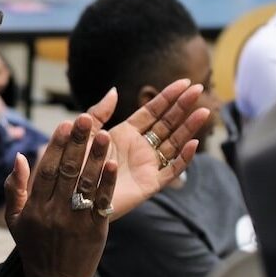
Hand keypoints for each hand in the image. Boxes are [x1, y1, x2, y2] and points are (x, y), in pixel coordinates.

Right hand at [4, 114, 116, 276]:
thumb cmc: (33, 248)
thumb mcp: (14, 220)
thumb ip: (14, 188)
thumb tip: (20, 157)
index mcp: (34, 207)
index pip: (46, 169)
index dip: (55, 145)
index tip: (64, 124)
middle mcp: (54, 212)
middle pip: (67, 171)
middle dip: (77, 143)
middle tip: (86, 118)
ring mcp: (75, 221)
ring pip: (85, 184)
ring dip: (95, 157)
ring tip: (103, 134)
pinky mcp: (95, 231)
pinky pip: (101, 202)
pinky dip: (107, 182)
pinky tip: (113, 163)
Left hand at [86, 79, 208, 218]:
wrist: (71, 194)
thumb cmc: (75, 165)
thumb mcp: (85, 134)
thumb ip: (98, 113)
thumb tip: (114, 91)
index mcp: (126, 133)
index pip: (153, 111)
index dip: (168, 97)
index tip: (184, 82)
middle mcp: (140, 147)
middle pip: (168, 123)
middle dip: (183, 107)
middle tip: (198, 89)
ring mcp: (147, 165)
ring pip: (175, 143)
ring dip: (189, 128)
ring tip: (204, 112)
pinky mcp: (149, 184)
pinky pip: (171, 170)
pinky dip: (184, 158)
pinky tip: (194, 144)